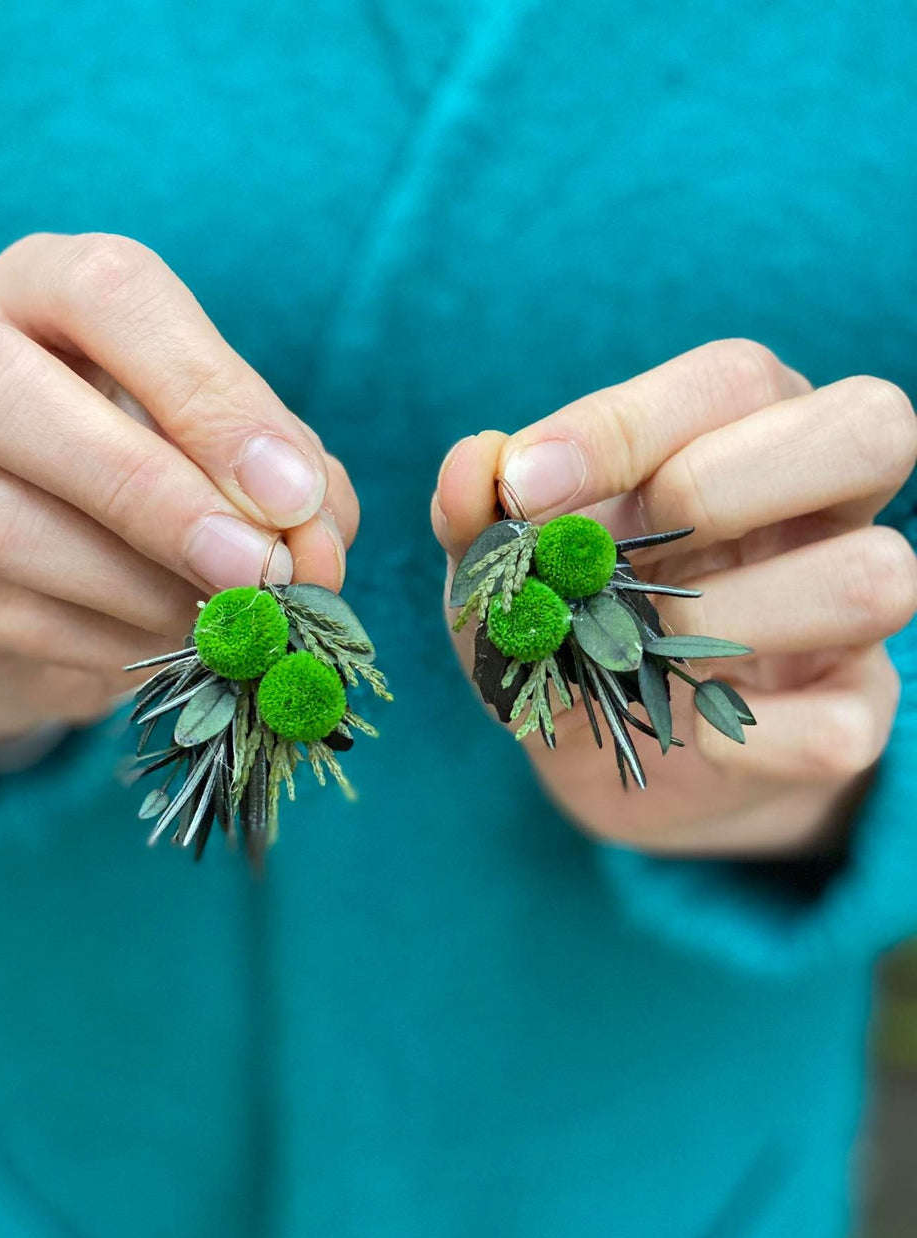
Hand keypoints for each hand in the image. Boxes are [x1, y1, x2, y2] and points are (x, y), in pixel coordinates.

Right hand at [0, 232, 358, 742]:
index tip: (292, 492)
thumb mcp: (234, 446)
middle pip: (5, 391)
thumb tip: (313, 547)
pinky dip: (125, 643)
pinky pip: (26, 623)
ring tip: (232, 617)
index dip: (207, 392)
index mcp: (44, 288)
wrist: (60, 582)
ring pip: (9, 528)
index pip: (110, 291)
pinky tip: (178, 643)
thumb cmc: (169, 476)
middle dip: (154, 494)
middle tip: (259, 569)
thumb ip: (290, 476)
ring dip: (148, 588)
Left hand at [433, 339, 916, 858]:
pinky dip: (758, 739)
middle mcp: (820, 505)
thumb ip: (483, 516)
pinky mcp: (853, 713)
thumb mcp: (506, 569)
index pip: (735, 377)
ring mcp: (851, 613)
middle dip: (727, 486)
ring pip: (882, 577)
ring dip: (739, 620)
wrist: (597, 753)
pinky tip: (695, 734)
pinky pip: (847, 725)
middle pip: (871, 428)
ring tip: (650, 653)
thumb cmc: (561, 624)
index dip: (627, 422)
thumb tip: (469, 470)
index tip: (526, 484)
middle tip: (624, 558)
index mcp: (742, 432)